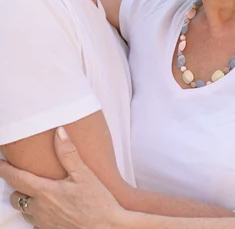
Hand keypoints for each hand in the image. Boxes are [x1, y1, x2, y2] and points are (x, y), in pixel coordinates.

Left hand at [0, 128, 123, 228]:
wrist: (107, 228)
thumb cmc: (98, 202)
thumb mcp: (84, 174)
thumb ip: (68, 153)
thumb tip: (59, 132)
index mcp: (45, 192)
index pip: (16, 179)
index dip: (4, 169)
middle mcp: (40, 209)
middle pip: (17, 197)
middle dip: (18, 186)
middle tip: (24, 175)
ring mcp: (44, 223)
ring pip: (25, 211)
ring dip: (27, 200)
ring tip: (38, 191)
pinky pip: (35, 223)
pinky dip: (37, 214)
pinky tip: (49, 208)